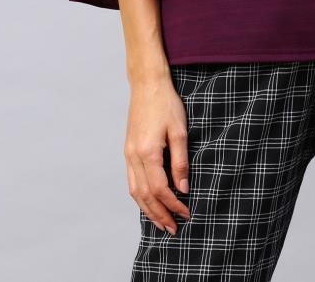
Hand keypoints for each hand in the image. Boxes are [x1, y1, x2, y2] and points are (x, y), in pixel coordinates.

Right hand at [124, 75, 191, 234]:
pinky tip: (149, 202)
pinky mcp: (128, 150)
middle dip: (159, 215)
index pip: (160, 189)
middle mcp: (133, 156)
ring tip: (161, 222)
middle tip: (173, 229)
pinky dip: (140, 197)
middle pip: (144, 196)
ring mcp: (128, 154)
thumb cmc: (166, 103)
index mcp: (147, 153)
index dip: (173, 205)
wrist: (147, 84)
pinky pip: (131, 181)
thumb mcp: (180, 131)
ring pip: (134, 191)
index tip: (187, 213)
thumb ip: (181, 161)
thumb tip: (183, 188)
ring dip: (148, 210)